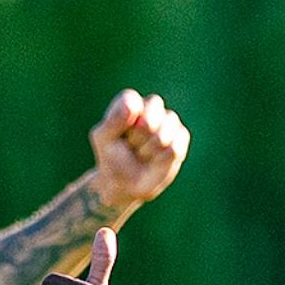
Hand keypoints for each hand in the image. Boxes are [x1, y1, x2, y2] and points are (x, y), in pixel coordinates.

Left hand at [88, 89, 188, 211]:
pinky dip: (160, 159)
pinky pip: (174, 147)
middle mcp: (152, 108)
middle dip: (139, 133)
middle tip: (131, 145)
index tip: (121, 135)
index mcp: (131, 104)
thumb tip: (133, 105)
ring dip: (148, 149)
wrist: (126, 184)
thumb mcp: (104, 139)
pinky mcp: (180, 138)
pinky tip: (154, 161)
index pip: (131, 100)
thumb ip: (113, 120)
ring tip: (142, 154)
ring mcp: (169, 122)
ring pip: (163, 130)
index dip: (126, 121)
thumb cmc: (112, 158)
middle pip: (153, 106)